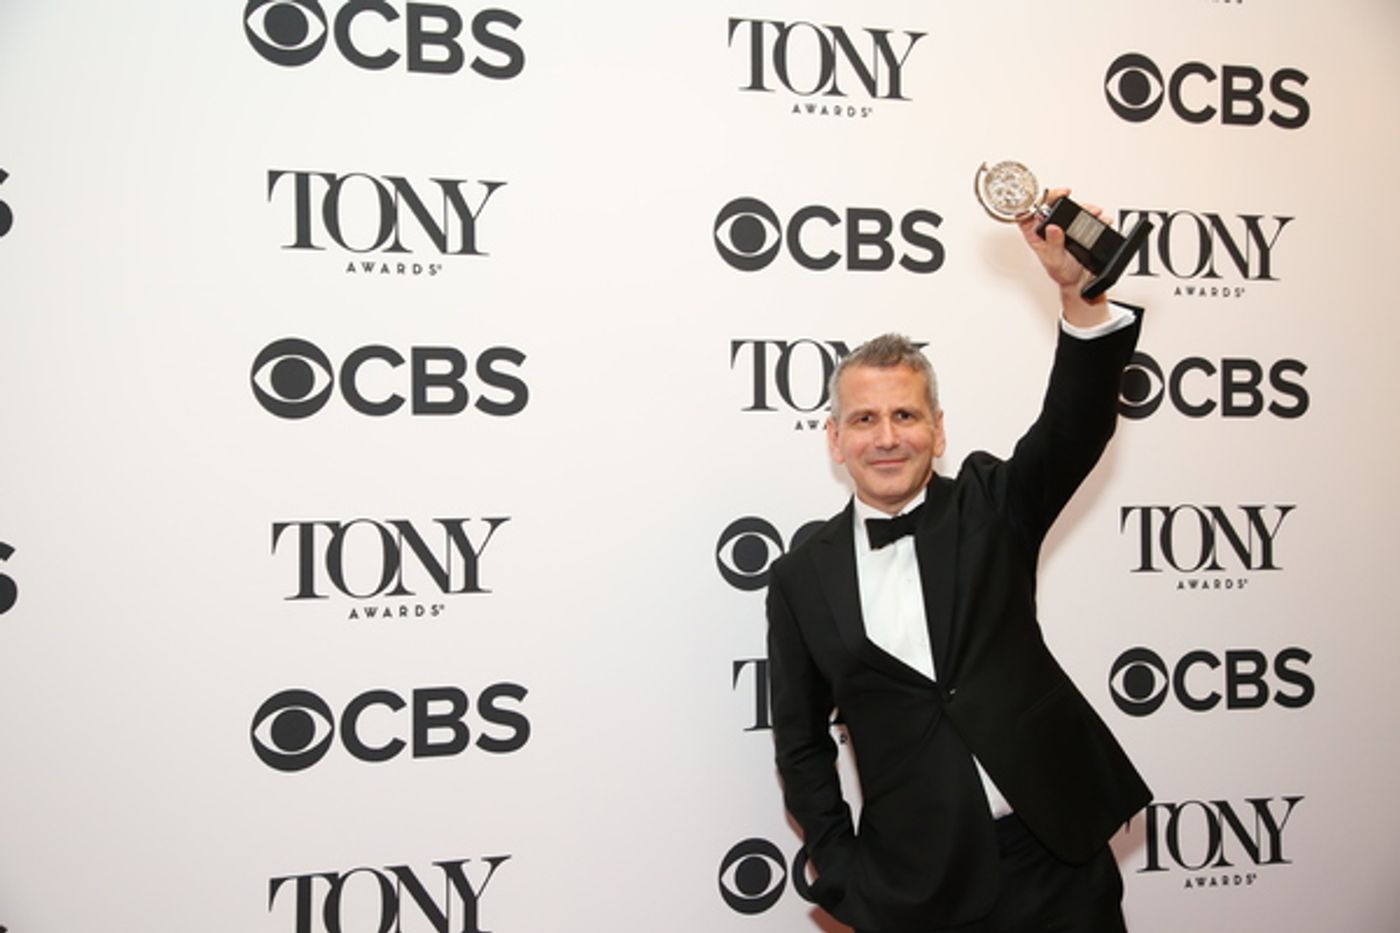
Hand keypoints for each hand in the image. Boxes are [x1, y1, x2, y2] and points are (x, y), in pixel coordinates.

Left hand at [1016, 186, 1111, 324]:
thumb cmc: (1062, 273)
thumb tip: (1052, 228)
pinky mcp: (1079, 228)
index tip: (1044, 197)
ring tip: (1093, 212)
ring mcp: (1065, 227)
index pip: (1028, 214)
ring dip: (1083, 207)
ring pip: (1071, 209)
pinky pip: (1087, 217)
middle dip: (1061, 198)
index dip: (1033, 201)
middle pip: (1051, 205)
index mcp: (1037, 235)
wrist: (1079, 281)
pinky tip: (1100, 219)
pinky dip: (1095, 216)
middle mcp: (1049, 228)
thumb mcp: (1054, 260)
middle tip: (1068, 196)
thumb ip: (1053, 244)